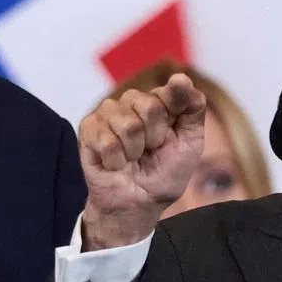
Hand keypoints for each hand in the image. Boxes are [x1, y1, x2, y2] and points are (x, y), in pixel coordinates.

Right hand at [78, 73, 206, 249]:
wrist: (139, 203)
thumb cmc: (164, 173)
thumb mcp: (190, 144)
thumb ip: (192, 110)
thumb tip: (182, 78)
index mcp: (160, 101)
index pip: (171, 90)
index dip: (174, 111)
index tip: (174, 130)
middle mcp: (132, 102)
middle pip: (149, 106)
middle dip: (155, 138)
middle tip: (150, 151)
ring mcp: (108, 114)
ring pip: (127, 124)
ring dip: (134, 152)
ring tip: (131, 158)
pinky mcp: (88, 129)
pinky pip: (106, 140)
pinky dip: (115, 160)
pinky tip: (115, 164)